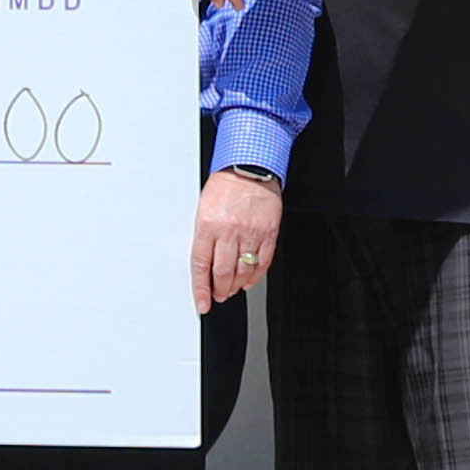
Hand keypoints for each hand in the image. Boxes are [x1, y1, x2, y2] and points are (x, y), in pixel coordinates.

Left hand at [192, 172, 285, 314]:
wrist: (250, 166)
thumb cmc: (225, 185)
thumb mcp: (203, 207)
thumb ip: (203, 234)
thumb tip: (203, 263)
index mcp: (208, 224)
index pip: (202, 265)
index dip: (201, 288)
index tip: (202, 303)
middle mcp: (229, 230)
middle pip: (223, 273)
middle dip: (220, 290)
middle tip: (218, 295)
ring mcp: (251, 233)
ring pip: (244, 271)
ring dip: (236, 286)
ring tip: (232, 289)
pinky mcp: (268, 233)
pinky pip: (263, 262)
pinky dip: (255, 276)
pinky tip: (249, 280)